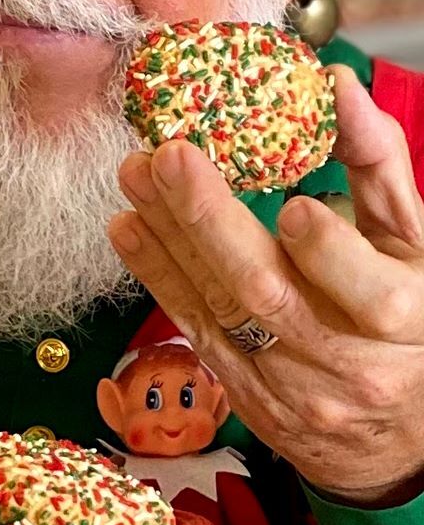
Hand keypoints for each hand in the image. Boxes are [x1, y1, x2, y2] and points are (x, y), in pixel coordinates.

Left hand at [109, 66, 423, 504]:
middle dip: (210, 223)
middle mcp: (342, 360)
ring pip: (219, 311)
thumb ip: (380, 168)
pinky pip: (195, 331)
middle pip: (268, 295)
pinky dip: (159, 278)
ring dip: (168, 241)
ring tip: (135, 182)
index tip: (292, 206)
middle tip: (167, 158)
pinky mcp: (245, 393)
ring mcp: (288, 385)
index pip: (369, 293)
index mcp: (403, 321)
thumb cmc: (412, 323)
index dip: (327, 250)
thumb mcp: (417, 246)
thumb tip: (339, 88)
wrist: (398, 436)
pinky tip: (129, 231)